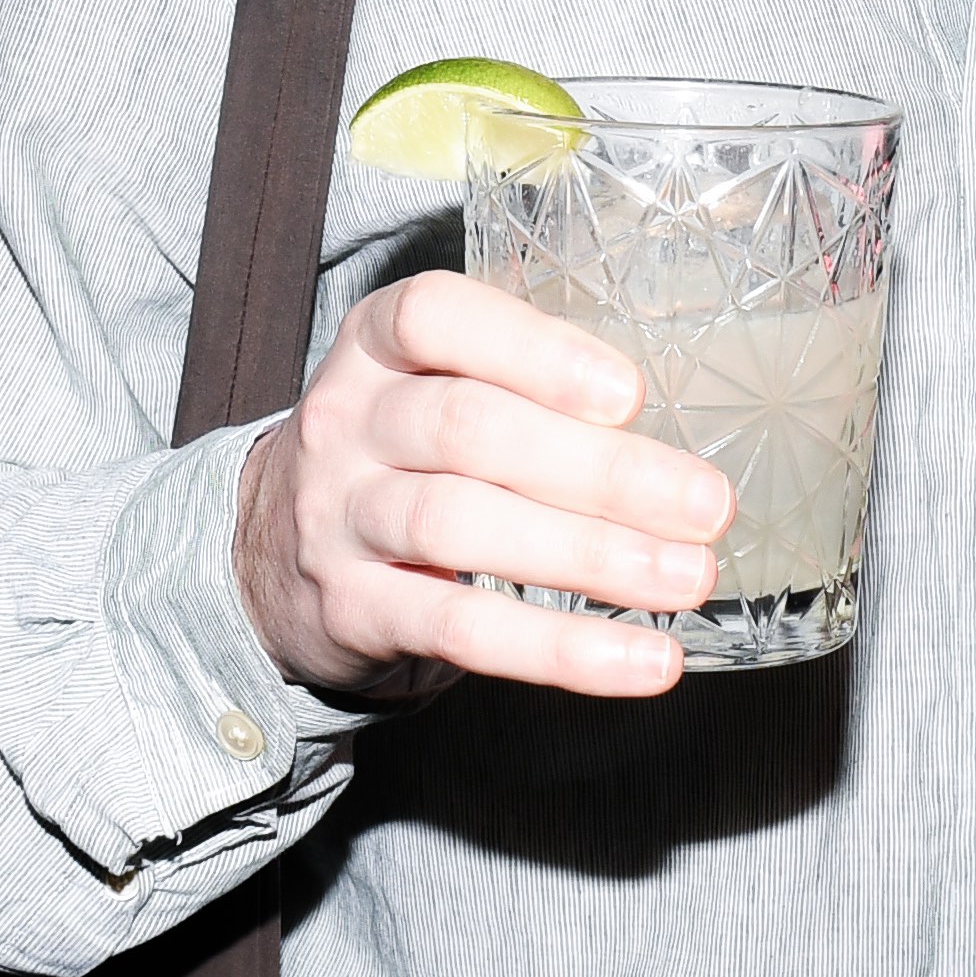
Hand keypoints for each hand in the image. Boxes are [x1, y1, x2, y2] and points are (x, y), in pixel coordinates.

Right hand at [233, 272, 733, 698]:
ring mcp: (340, 517)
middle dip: (599, 469)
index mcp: (375, 344)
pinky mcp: (354, 609)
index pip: (434, 317)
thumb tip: (675, 427)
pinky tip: (641, 659)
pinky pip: (462, 628)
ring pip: (463, 526)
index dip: (534, 351)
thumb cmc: (397, 453)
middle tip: (705, 504)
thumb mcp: (428, 386)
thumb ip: (522, 384)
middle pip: (468, 430)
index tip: (628, 393)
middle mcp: (347, 422)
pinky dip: (560, 648)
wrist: (270, 549)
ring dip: (590, 555)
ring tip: (685, 578)